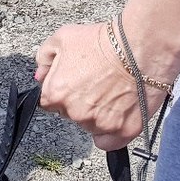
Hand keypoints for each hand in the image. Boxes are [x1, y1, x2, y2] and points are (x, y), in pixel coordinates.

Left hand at [34, 23, 169, 149]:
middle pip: (69, 114)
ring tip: (111, 93)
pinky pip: (109, 142)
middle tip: (96, 85)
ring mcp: (99, 124)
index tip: (74, 83)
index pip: (48, 102)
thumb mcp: (61, 38)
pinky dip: (111, 133)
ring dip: (96, 115)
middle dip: (78, 102)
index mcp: (55, 93)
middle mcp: (74, 113)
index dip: (61, 91)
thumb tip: (40, 76)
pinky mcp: (124, 131)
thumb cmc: (102, 41)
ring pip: (90, 126)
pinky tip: (116, 115)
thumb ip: (44, 59)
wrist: (139, 47)